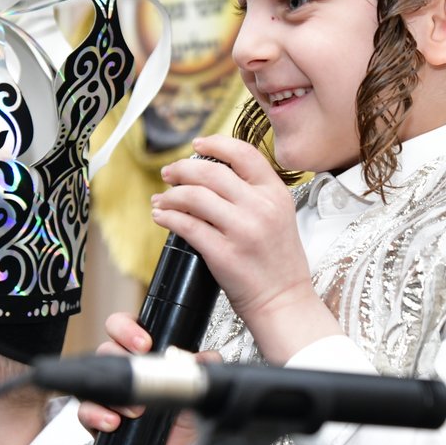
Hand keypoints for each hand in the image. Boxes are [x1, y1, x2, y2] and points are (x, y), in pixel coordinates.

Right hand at [75, 312, 210, 444]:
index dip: (133, 330)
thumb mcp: (207, 411)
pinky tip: (110, 424)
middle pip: (111, 350)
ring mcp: (119, 407)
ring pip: (96, 381)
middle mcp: (138, 386)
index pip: (139, 336)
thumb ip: (205, 377)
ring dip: (109, 389)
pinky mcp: (104, 432)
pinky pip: (87, 414)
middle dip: (117, 350)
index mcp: (162, 372)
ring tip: (132, 410)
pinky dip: (93, 414)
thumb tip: (201, 355)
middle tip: (134, 359)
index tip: (144, 341)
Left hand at [151, 135, 340, 361]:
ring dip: (170, 194)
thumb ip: (254, 192)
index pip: (243, 154)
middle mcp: (260, 207)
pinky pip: (186, 225)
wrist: (283, 300)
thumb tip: (212, 173)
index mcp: (276, 193)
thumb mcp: (279, 216)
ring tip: (162, 199)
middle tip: (169, 173)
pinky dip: (168, 217)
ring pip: (194, 196)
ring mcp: (242, 230)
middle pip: (211, 171)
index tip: (196, 145)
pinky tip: (162, 216)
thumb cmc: (278, 262)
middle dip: (182, 168)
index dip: (215, 143)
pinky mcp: (223, 253)